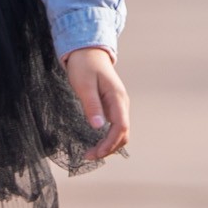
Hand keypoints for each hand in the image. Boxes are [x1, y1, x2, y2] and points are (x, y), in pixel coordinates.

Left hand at [65, 45, 130, 162]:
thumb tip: (98, 127)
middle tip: (89, 156)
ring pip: (120, 131)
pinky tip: (96, 141)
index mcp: (117, 98)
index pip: (120, 127)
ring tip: (91, 153)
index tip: (95, 153)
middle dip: (109, 148)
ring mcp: (118, 104)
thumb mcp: (84, 85)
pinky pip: (115, 126)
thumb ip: (92, 106)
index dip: (110, 144)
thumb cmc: (84, 65)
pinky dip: (107, 137)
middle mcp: (122, 102)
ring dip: (108, 144)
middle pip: (123, 133)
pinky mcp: (113, 105)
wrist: (88, 50)